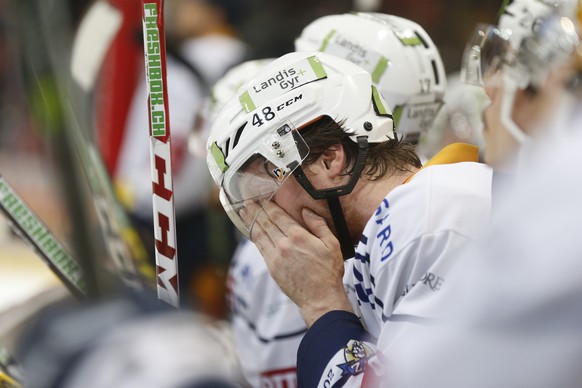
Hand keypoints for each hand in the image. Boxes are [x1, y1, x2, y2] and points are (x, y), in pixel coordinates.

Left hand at [244, 201, 352, 326]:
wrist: (320, 298)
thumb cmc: (329, 271)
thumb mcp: (332, 244)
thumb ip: (319, 225)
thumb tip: (306, 211)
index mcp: (298, 236)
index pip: (277, 215)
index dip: (267, 205)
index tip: (260, 197)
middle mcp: (283, 244)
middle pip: (266, 222)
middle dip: (255, 210)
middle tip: (247, 200)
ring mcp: (275, 257)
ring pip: (260, 234)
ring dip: (251, 221)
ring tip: (244, 212)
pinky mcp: (272, 268)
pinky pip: (261, 247)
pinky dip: (255, 237)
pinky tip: (252, 231)